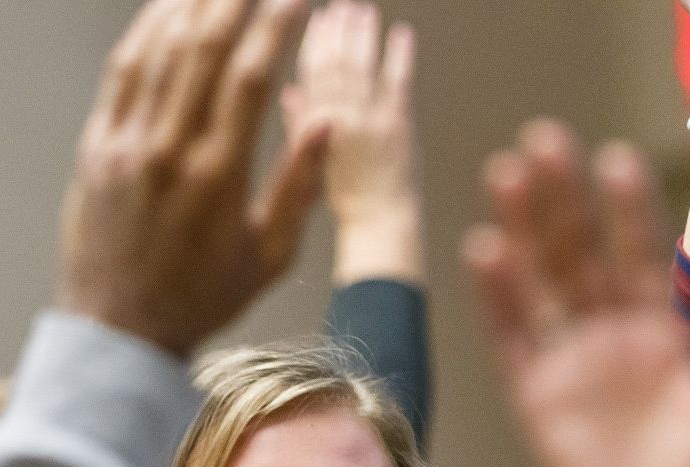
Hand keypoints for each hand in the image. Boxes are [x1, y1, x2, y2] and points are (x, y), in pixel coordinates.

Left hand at [57, 0, 328, 356]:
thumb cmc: (199, 300)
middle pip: (204, 44)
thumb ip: (299, 188)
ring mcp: (127, 145)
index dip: (276, 22)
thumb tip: (327, 121)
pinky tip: (167, 7)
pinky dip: (146, 30)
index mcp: (218, 177)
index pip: (250, 74)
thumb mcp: (266, 258)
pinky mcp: (97, 148)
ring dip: (192, 1)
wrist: (121, 331)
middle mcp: (170, 150)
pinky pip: (122, 71)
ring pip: (159, 47)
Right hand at [282, 0, 421, 282]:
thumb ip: (301, 126)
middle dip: (338, 30)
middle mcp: (341, 120)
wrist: (377, 222)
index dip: (314, 45)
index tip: (315, 19)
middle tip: (340, 4)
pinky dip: (400, 55)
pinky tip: (401, 33)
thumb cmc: (346, 199)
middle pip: (337, 64)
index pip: (311, 76)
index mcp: (317, 129)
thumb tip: (288, 93)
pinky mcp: (398, 124)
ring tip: (364, 10)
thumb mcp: (311, 164)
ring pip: (364, 66)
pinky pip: (399, 81)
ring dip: (364, 34)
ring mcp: (371, 119)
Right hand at [464, 121, 689, 466]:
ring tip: (504, 176)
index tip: (614, 161)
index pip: (643, 254)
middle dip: (562, 201)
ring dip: (523, 232)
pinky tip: (486, 252)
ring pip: (542, 284)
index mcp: (666, 330)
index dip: (629, 210)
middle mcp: (612, 336)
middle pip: (582, 254)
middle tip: (541, 144)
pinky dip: (497, 299)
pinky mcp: (534, 397)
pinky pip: (512, 339)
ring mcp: (570, 363)